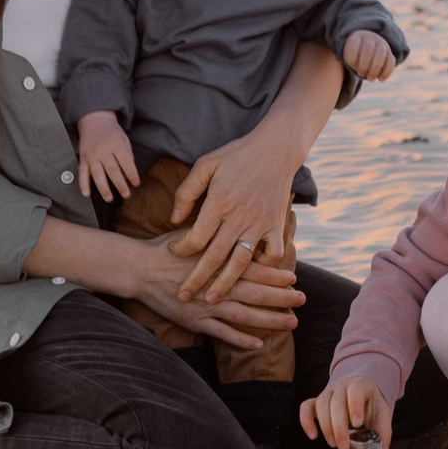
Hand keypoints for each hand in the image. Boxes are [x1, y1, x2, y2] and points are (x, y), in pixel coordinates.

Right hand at [76, 111, 139, 201]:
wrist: (94, 120)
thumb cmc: (112, 132)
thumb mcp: (124, 139)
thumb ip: (128, 155)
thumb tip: (129, 175)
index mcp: (116, 145)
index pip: (126, 162)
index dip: (132, 174)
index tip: (136, 184)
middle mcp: (103, 151)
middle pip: (113, 171)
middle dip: (120, 185)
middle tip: (126, 195)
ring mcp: (92, 155)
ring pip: (98, 174)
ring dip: (104, 188)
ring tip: (110, 199)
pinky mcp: (83, 158)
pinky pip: (82, 173)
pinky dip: (83, 184)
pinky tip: (87, 194)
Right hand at [124, 232, 300, 352]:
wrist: (138, 268)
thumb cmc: (165, 248)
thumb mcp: (192, 232)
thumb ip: (214, 231)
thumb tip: (232, 219)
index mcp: (218, 262)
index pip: (253, 269)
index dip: (275, 274)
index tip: (293, 277)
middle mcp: (216, 284)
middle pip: (256, 292)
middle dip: (281, 297)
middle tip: (303, 299)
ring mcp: (206, 305)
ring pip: (245, 314)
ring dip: (270, 319)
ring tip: (291, 322)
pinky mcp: (194, 320)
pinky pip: (222, 332)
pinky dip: (240, 339)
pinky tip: (259, 344)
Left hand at [168, 126, 301, 303]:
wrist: (276, 149)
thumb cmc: (236, 155)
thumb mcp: (205, 165)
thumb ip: (186, 193)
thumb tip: (174, 220)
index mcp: (218, 203)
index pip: (195, 237)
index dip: (180, 250)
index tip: (172, 253)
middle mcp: (238, 218)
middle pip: (214, 257)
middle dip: (197, 280)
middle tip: (183, 297)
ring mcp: (259, 224)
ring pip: (241, 262)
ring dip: (226, 283)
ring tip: (213, 300)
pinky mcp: (276, 225)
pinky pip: (271, 253)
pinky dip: (263, 267)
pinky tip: (252, 274)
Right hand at [299, 375, 391, 448]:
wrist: (362, 394)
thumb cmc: (372, 406)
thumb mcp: (382, 417)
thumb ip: (383, 434)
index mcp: (362, 385)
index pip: (356, 389)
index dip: (355, 405)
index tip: (356, 424)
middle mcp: (343, 386)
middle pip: (336, 401)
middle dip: (339, 426)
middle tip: (344, 447)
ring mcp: (328, 392)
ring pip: (321, 404)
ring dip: (326, 427)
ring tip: (334, 444)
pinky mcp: (317, 401)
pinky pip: (306, 407)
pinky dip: (306, 421)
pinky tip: (313, 435)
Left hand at [341, 30, 397, 81]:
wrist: (366, 49)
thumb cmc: (355, 56)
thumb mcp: (350, 58)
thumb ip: (353, 61)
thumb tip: (362, 72)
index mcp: (356, 38)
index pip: (353, 47)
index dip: (353, 60)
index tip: (352, 66)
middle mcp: (369, 38)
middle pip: (368, 49)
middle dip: (364, 65)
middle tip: (361, 74)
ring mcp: (381, 44)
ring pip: (381, 52)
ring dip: (375, 69)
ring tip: (370, 78)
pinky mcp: (389, 53)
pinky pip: (391, 60)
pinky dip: (386, 72)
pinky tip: (380, 79)